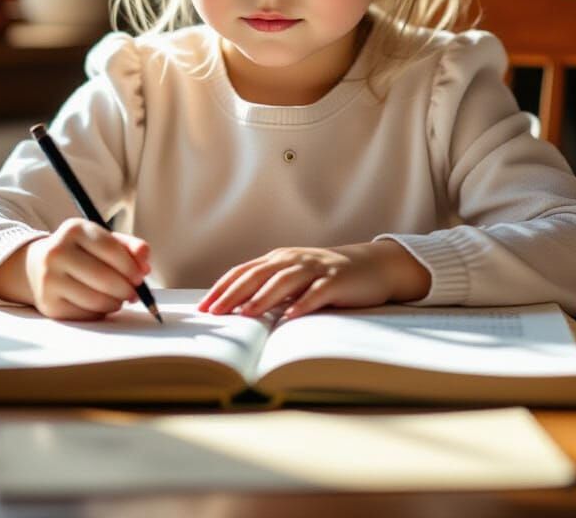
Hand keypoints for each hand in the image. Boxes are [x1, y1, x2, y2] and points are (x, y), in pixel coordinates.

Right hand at [23, 218, 151, 320]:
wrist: (38, 265)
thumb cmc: (81, 252)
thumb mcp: (103, 240)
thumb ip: (129, 247)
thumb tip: (145, 263)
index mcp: (74, 229)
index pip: (111, 250)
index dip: (131, 266)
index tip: (141, 276)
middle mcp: (57, 252)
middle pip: (104, 278)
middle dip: (127, 289)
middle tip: (134, 293)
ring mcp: (49, 279)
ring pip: (96, 300)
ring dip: (116, 303)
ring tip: (120, 299)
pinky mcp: (48, 304)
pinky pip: (85, 315)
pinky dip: (100, 313)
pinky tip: (102, 305)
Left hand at [197, 241, 429, 319]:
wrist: (372, 266)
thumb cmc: (327, 277)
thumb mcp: (295, 278)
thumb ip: (270, 288)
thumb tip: (235, 309)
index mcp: (279, 259)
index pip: (244, 272)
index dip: (222, 288)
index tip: (203, 307)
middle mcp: (294, 260)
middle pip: (258, 275)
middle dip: (234, 293)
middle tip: (215, 312)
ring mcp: (316, 268)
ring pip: (285, 281)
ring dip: (264, 297)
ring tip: (247, 313)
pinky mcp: (337, 280)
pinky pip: (318, 292)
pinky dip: (304, 303)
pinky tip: (292, 316)